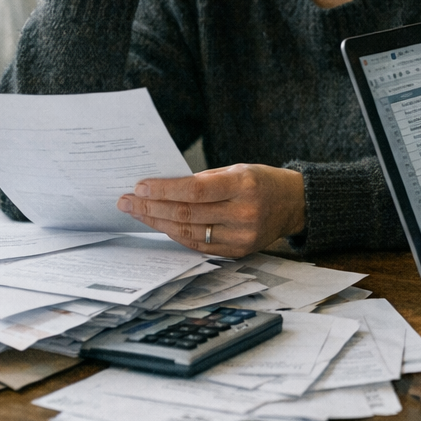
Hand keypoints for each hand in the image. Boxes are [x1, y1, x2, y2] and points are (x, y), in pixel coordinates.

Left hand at [116, 164, 304, 256]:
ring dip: (158, 223)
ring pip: (189, 233)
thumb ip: (204, 180)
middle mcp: (244, 213)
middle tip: (126, 201)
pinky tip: (161, 225)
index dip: (164, 190)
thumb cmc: (261, 181)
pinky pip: (199, 245)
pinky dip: (177, 235)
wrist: (294, 204)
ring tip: (137, 213)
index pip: (195, 191)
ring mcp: (242, 236)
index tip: (139, 187)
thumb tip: (161, 188)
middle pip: (187, 214)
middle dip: (151, 208)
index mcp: (244, 185)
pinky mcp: (239, 251)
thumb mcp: (237, 169)